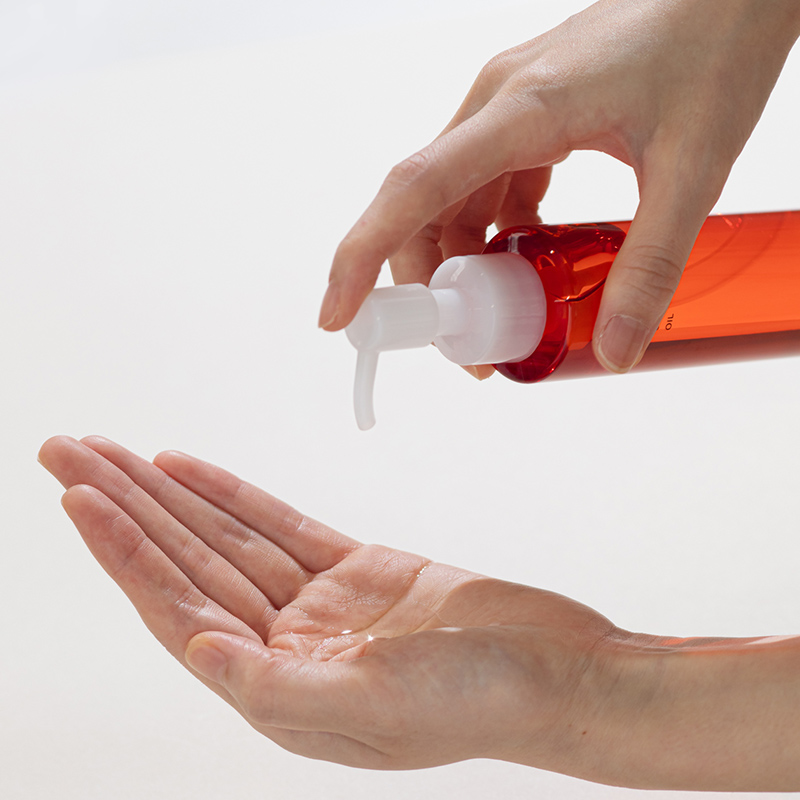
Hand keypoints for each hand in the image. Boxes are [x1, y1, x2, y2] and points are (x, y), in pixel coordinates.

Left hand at [38, 436, 799, 788]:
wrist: (559, 671)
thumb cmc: (485, 700)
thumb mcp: (380, 706)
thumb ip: (281, 687)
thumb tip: (195, 652)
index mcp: (277, 689)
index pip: (179, 607)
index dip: (127, 552)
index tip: (81, 496)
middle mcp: (287, 647)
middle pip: (189, 564)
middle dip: (127, 506)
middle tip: (71, 450)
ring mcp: (322, 606)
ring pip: (225, 538)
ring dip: (170, 494)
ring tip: (115, 451)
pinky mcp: (357, 571)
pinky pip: (278, 525)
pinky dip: (232, 495)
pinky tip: (191, 469)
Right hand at [320, 0, 799, 374]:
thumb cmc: (715, 41)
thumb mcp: (694, 166)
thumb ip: (651, 263)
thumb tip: (613, 351)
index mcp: (522, 110)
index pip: (415, 187)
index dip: (363, 255)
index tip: (339, 316)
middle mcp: (497, 105)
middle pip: (423, 206)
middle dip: (429, 282)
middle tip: (467, 341)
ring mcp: (509, 107)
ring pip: (453, 199)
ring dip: (466, 261)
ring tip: (505, 308)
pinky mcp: (529, 114)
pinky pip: (487, 183)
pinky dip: (496, 231)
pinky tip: (528, 255)